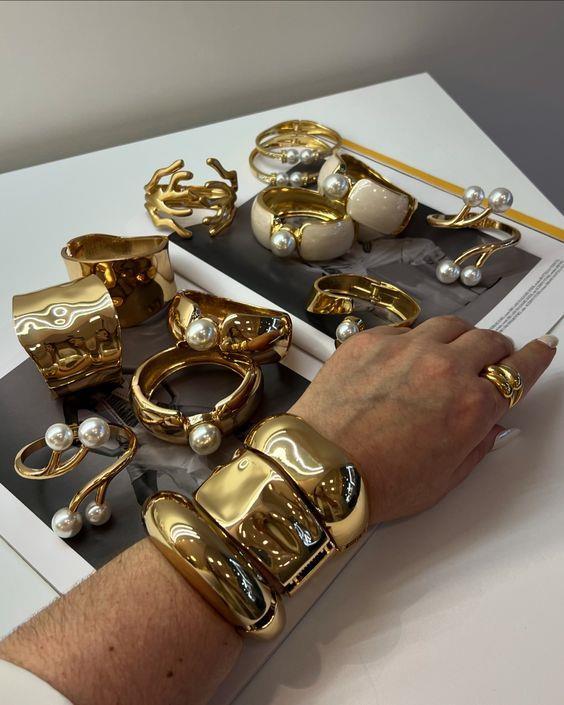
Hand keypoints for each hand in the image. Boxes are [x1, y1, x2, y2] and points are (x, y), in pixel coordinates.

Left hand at [290, 316, 556, 523]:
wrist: (319, 468)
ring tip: (447, 355)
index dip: (535, 358)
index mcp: (472, 406)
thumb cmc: (380, 483)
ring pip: (448, 325)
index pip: (519, 370)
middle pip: (487, 340)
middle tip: (489, 360)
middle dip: (495, 350)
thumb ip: (476, 446)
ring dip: (457, 338)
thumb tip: (490, 425)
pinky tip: (402, 361)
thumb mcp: (444, 479)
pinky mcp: (370, 340)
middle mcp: (444, 367)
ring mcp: (406, 347)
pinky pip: (405, 329)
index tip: (541, 349)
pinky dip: (413, 341)